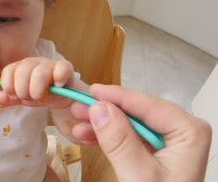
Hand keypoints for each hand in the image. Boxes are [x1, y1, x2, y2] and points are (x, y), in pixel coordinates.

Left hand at [0, 57, 75, 107]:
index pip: (8, 71)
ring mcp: (50, 64)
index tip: (14, 96)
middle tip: (29, 98)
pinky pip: (62, 68)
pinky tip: (58, 86)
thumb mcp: (23, 97)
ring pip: (40, 73)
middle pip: (22, 71)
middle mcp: (34, 62)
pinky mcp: (66, 68)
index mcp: (21, 67)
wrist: (64, 96)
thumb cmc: (42, 93)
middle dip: (23, 90)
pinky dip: (58, 78)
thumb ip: (8, 99)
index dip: (9, 86)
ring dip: (38, 90)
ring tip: (41, 97)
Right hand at [72, 84, 211, 181]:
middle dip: (105, 111)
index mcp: (188, 132)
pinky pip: (128, 137)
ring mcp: (168, 142)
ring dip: (101, 123)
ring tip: (76, 124)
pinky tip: (86, 136)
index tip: (90, 91)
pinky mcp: (156, 152)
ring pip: (129, 123)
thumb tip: (100, 108)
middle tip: (77, 107)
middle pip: (136, 112)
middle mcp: (181, 131)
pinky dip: (107, 136)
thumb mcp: (138, 176)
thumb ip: (120, 141)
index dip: (116, 96)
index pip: (147, 105)